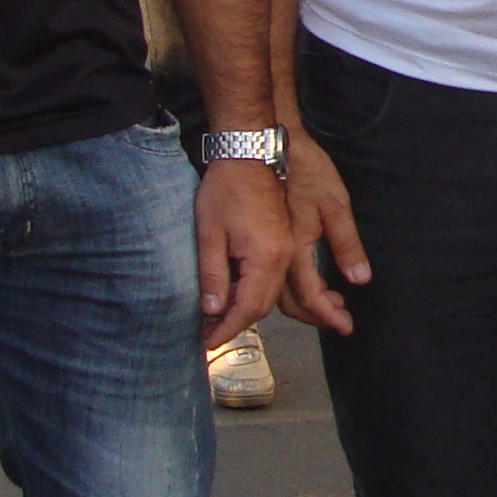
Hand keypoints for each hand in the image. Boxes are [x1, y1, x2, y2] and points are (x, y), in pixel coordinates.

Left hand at [195, 158, 295, 350]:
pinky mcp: (285, 241)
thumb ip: (213, 275)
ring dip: (247, 311)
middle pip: (264, 306)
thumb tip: (212, 311)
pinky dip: (255, 293)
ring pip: (272, 295)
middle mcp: (284, 258)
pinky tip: (235, 293)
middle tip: (208, 335)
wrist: (251, 152)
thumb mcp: (210, 233)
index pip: (248, 308)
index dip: (227, 329)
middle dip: (236, 325)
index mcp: (267, 258)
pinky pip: (274, 279)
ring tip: (219, 321)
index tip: (208, 343)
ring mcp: (288, 249)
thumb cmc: (227, 188)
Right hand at [274, 126, 371, 335]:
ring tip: (330, 304)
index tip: (346, 329)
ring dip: (303, 304)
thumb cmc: (305, 170)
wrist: (265, 146)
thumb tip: (360, 278)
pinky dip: (290, 288)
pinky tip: (308, 281)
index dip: (328, 316)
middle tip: (339, 320)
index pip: (309, 296)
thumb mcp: (335, 204)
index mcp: (293, 249)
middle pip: (289, 302)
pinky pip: (270, 276)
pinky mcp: (260, 240)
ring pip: (276, 292)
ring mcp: (264, 248)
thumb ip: (346, 243)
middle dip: (315, 316)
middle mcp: (275, 256)